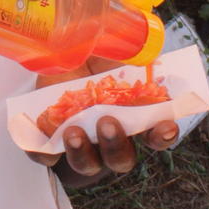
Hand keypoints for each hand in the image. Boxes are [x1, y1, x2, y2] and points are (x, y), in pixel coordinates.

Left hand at [30, 56, 177, 186]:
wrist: (53, 54)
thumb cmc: (90, 53)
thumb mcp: (110, 44)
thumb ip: (129, 47)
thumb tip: (143, 47)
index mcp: (129, 116)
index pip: (154, 135)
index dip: (162, 135)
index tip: (165, 125)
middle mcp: (107, 137)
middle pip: (121, 158)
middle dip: (117, 145)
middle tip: (108, 122)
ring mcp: (80, 143)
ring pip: (87, 164)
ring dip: (83, 152)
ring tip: (73, 131)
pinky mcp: (48, 143)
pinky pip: (47, 158)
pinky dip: (45, 153)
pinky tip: (43, 141)